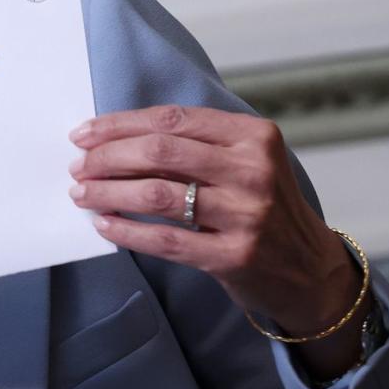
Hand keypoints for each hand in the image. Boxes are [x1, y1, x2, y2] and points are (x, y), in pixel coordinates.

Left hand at [69, 105, 365, 377]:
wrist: (310, 270)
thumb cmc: (263, 207)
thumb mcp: (246, 162)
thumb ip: (195, 145)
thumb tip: (115, 139)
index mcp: (254, 136)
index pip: (172, 118)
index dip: (120, 124)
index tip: (84, 133)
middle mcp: (253, 171)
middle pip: (160, 151)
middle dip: (107, 156)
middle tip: (77, 166)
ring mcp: (247, 214)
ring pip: (157, 194)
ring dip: (108, 191)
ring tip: (81, 194)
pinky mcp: (234, 256)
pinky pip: (165, 239)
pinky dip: (126, 229)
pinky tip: (103, 224)